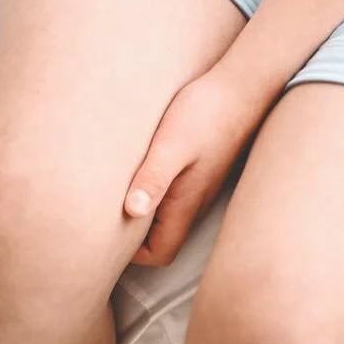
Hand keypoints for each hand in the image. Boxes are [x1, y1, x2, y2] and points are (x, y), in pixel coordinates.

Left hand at [123, 64, 266, 267]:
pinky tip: (137, 165)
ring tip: (113, 189)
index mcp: (186, 203)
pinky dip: (151, 188)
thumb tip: (131, 211)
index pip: (160, 253)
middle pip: (163, 237)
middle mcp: (194, 201)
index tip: (106, 233)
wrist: (241, 88)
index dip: (133, 255)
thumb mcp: (173, 145)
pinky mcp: (199, 165)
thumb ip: (154, 178)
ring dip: (141, 208)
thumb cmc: (206, 114)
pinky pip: (173, 191)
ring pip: (167, 213)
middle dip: (133, 235)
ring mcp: (198, 183)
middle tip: (102, 212)